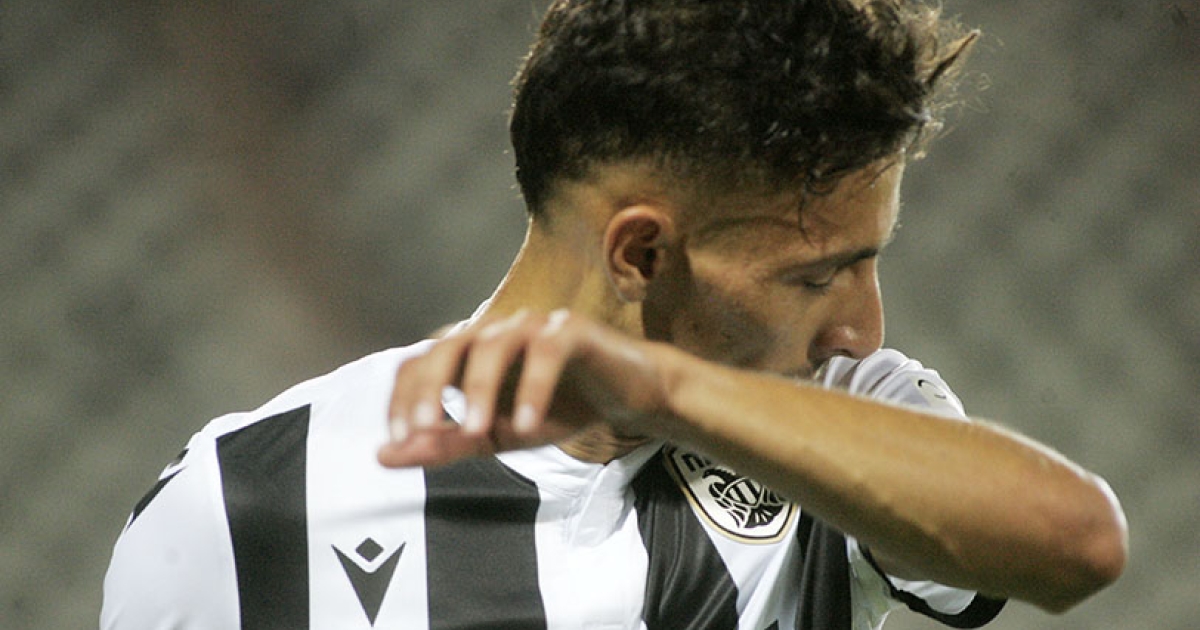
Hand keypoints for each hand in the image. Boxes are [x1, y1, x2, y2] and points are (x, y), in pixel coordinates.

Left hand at [378, 309, 673, 467]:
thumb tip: (383, 456)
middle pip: (446, 346)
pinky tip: (528, 425)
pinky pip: (544, 351)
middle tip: (423, 429)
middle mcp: (493, 330)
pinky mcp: (571, 329)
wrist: (626, 400)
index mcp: (467, 353)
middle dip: (429, 387)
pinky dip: (532, 388)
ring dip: (479, 389)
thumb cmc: (557, 410)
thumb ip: (442, 444)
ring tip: (478, 431)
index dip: (402, 399)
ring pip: (492, 345)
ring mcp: (532, 325)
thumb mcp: (494, 437)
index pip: (418, 364)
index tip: (400, 440)